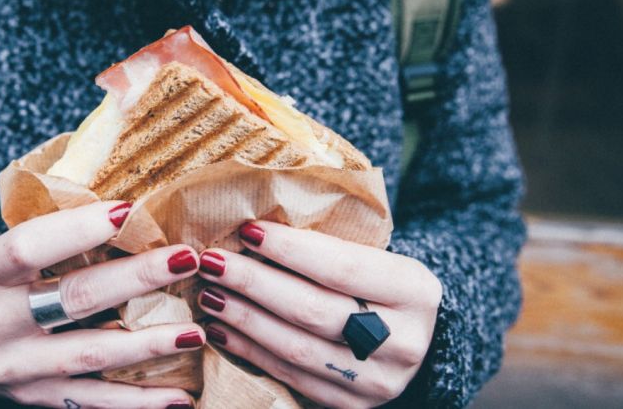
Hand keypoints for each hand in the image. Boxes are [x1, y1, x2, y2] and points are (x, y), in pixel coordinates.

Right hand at [0, 201, 201, 407]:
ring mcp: (15, 369)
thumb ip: (55, 235)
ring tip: (196, 332)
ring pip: (92, 356)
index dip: (79, 228)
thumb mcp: (5, 254)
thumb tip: (130, 208)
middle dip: (137, 278)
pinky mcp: (36, 399)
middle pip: (74, 299)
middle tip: (186, 259)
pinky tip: (181, 396)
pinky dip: (140, 401)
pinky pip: (94, 402)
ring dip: (149, 345)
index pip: (28, 246)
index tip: (130, 211)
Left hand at [197, 221, 441, 408]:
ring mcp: (378, 380)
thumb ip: (326, 247)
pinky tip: (221, 328)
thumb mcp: (372, 257)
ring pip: (296, 348)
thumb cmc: (377, 284)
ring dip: (243, 318)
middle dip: (254, 283)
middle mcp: (404, 340)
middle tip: (212, 262)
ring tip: (209, 293)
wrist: (410, 339)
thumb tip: (252, 230)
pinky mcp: (351, 405)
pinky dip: (250, 350)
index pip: (341, 266)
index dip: (289, 249)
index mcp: (413, 290)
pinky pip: (290, 376)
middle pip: (313, 310)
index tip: (247, 230)